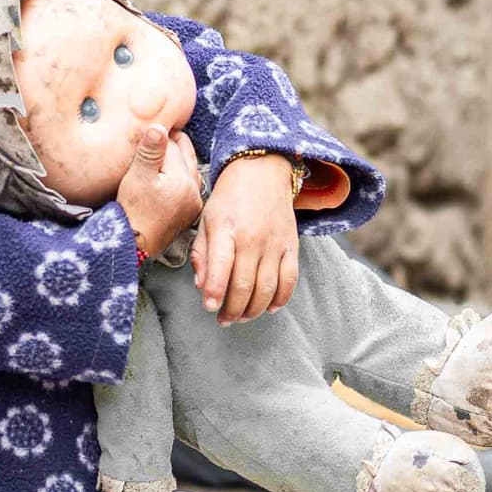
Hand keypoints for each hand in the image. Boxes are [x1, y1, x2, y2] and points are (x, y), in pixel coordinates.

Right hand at [116, 125, 203, 262]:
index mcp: (183, 179)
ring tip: (161, 153)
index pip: (172, 146)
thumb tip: (158, 127)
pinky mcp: (188, 212)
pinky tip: (168, 175)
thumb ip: (150, 151)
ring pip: (188, 169)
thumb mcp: (138, 177)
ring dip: (177, 159)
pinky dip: (179, 176)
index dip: (157, 138)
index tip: (147, 133)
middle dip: (172, 144)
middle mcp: (193, 190)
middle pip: (186, 155)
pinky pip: (188, 185)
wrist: (134, 245)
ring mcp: (193, 202)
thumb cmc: (133, 212)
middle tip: (157, 136)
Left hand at [195, 154, 302, 323]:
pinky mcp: (291, 246)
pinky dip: (280, 299)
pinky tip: (269, 307)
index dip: (215, 292)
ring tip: (242, 317)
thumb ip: (202, 253)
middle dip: (232, 309)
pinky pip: (289, 280)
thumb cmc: (229, 198)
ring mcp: (274, 243)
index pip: (221, 265)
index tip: (209, 308)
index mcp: (226, 228)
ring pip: (266, 288)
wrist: (263, 172)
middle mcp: (252, 237)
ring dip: (254, 309)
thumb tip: (201, 286)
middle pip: (244, 284)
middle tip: (223, 319)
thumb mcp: (206, 219)